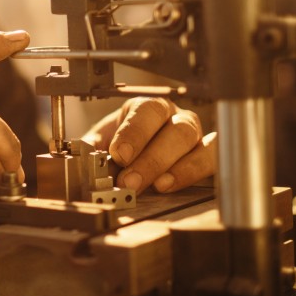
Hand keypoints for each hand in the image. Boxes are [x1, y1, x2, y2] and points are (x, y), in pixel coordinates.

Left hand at [83, 97, 215, 193]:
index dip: (134, 132)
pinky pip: (213, 156)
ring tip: (155, 186)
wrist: (137, 158)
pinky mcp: (209, 153)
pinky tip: (173, 184)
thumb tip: (83, 157)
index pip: (146, 111)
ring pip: (193, 141)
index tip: (119, 154)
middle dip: (151, 157)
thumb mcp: (103, 144)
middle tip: (131, 180)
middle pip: (173, 128)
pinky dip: (195, 170)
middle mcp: (173, 116)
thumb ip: (93, 149)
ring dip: (174, 167)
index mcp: (146, 108)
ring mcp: (194, 133)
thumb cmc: (123, 147)